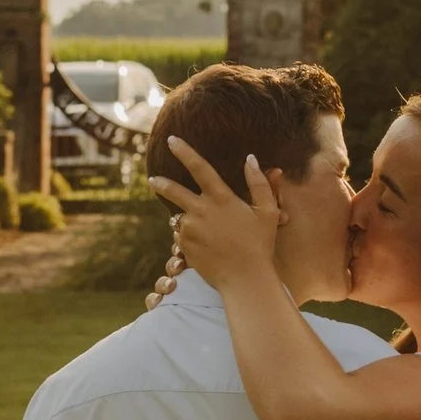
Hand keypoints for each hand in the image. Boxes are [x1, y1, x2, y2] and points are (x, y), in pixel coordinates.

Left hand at [150, 135, 288, 288]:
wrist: (245, 279)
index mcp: (221, 198)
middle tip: (153, 180)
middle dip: (161, 183)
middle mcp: (201, 210)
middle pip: (173, 190)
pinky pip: (182, 236)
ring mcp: (190, 229)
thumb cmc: (260, 245)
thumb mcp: (267, 211)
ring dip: (189, 220)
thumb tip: (251, 158)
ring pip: (181, 218)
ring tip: (210, 235)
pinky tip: (208, 247)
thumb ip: (259, 182)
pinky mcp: (184, 246)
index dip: (184, 151)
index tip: (171, 140)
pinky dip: (190, 237)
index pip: (199, 167)